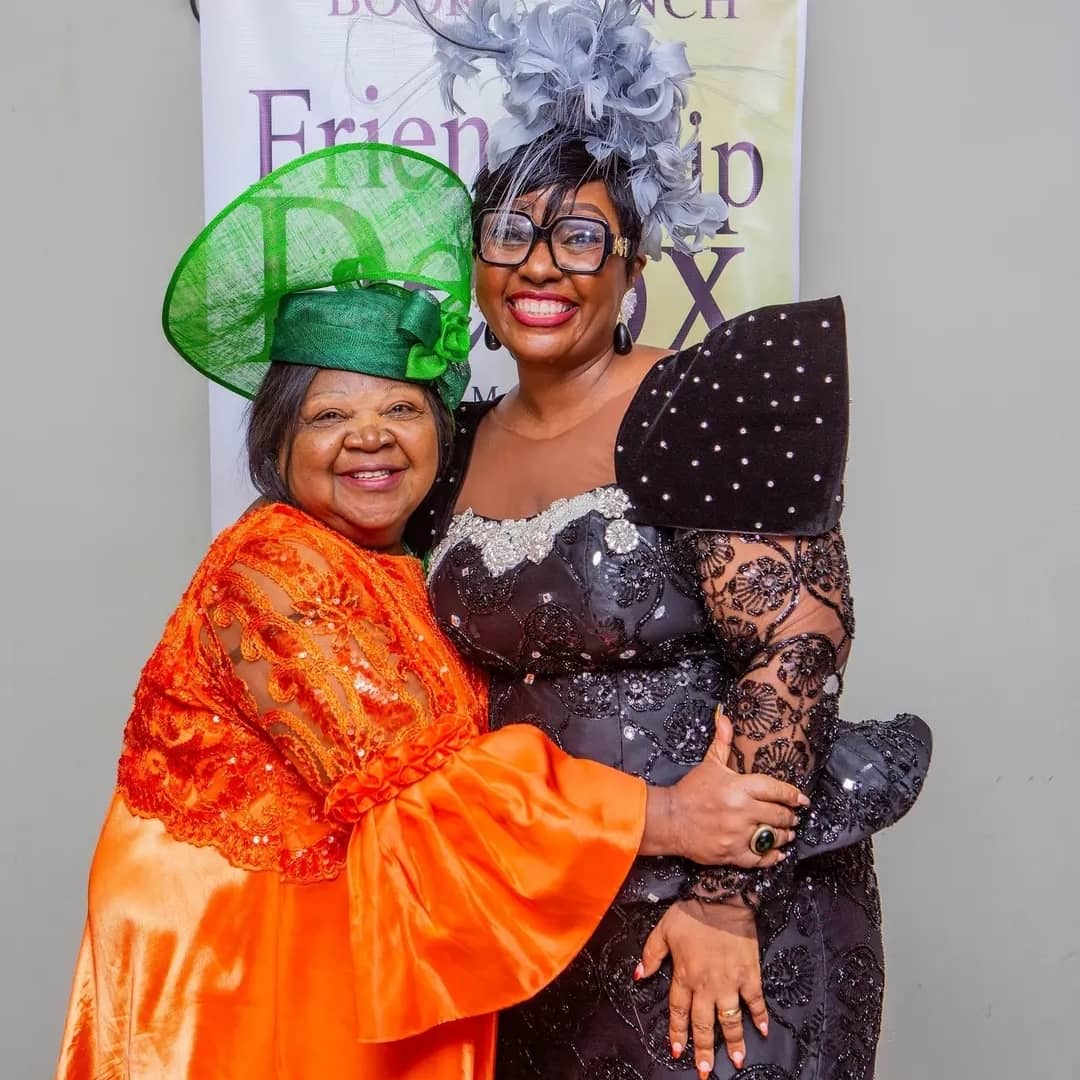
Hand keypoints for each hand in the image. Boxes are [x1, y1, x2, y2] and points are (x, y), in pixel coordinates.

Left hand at [636, 899, 766, 1077]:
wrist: (721, 899)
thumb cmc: (690, 913)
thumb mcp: (662, 930)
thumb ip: (650, 955)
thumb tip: (637, 976)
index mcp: (684, 975)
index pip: (678, 1012)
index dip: (677, 1033)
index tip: (676, 1051)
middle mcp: (706, 985)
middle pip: (704, 1023)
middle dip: (704, 1049)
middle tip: (705, 1070)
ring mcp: (730, 982)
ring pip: (731, 1019)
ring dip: (734, 1042)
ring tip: (737, 1062)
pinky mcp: (750, 974)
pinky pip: (756, 1000)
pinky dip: (760, 1016)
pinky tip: (763, 1031)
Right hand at [640, 712, 807, 865]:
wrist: (670, 819)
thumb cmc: (691, 790)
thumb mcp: (709, 764)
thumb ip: (722, 742)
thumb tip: (725, 717)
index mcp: (739, 787)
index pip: (775, 789)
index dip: (792, 795)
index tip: (802, 799)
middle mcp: (742, 810)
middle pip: (778, 814)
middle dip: (790, 816)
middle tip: (793, 816)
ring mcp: (738, 834)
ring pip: (773, 837)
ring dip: (784, 835)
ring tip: (788, 833)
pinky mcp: (732, 853)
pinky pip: (760, 858)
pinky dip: (772, 857)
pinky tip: (778, 853)